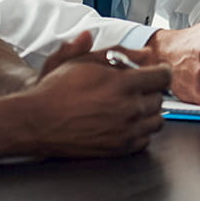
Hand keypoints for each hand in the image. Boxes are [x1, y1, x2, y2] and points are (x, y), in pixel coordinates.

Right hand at [17, 31, 171, 157]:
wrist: (37, 121)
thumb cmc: (57, 90)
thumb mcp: (84, 60)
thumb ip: (117, 53)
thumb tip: (144, 52)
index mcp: (122, 84)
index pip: (162, 76)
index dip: (161, 71)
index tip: (158, 71)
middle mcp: (128, 108)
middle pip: (160, 98)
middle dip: (151, 90)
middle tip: (137, 87)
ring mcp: (125, 131)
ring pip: (157, 120)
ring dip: (148, 111)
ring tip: (131, 104)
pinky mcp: (119, 148)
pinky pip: (145, 139)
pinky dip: (140, 130)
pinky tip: (125, 122)